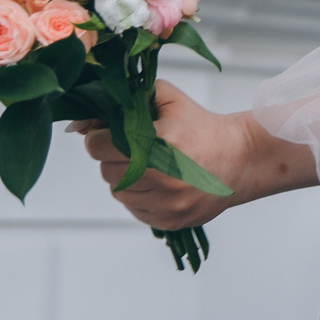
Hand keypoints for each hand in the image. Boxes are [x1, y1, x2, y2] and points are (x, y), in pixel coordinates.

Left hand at [70, 81, 316, 229]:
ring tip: (152, 166)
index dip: (100, 137)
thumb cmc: (201, 126)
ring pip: (118, 192)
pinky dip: (141, 197)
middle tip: (137, 149)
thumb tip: (80, 122)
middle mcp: (161, 175)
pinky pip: (134, 209)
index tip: (111, 133)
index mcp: (158, 141)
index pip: (98, 146)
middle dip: (115, 158)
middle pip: (106, 170)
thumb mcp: (168, 98)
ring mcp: (166, 202)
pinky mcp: (169, 220)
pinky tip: (161, 183)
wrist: (240, 158)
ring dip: (127, 179)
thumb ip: (126, 100)